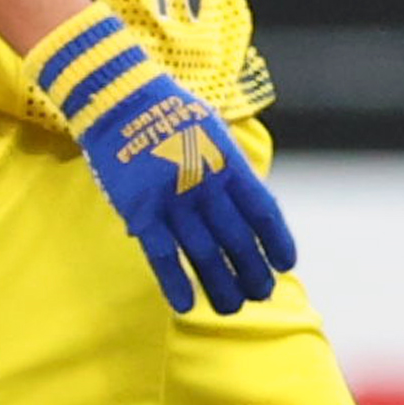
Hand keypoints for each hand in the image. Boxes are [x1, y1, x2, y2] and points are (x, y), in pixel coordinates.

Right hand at [28, 8, 295, 313]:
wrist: (118, 97)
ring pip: (205, 254)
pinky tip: (186, 305)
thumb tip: (241, 198)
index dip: (278, 242)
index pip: (264, 213)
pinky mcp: (140, 210)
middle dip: (252, 273)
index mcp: (229, 165)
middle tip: (259, 295)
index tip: (285, 265)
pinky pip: (162, 254)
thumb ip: (227, 167)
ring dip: (221, 285)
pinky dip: (175, 281)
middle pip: (239, 240)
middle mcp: (207, 186)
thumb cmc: (166, 110)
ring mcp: (173, 200)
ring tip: (232, 308)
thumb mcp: (211, 131)